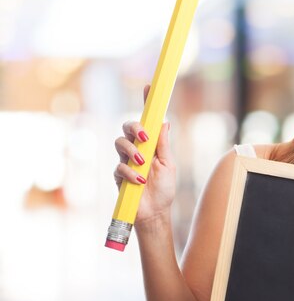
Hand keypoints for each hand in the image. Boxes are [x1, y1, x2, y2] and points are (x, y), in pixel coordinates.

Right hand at [113, 84, 175, 223]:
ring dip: (131, 151)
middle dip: (134, 128)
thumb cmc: (164, 189)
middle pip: (127, 127)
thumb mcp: (168, 165)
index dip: (147, 102)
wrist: (154, 213)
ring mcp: (125, 160)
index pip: (147, 120)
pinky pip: (118, 166)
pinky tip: (138, 181)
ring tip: (142, 164)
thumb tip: (165, 122)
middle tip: (144, 138)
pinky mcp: (118, 175)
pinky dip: (129, 172)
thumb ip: (163, 144)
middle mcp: (137, 149)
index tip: (149, 87)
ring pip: (119, 142)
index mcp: (151, 144)